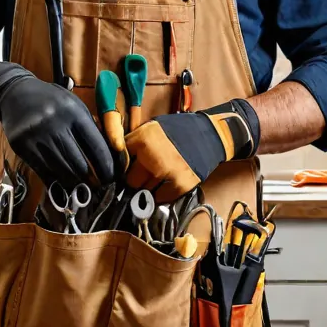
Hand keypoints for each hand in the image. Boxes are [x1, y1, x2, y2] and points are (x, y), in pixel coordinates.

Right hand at [0, 62, 113, 186]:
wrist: (14, 93)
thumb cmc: (51, 101)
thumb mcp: (74, 106)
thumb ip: (91, 128)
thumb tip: (109, 158)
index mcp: (74, 113)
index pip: (96, 147)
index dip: (107, 166)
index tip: (112, 176)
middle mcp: (55, 125)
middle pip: (80, 165)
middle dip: (92, 179)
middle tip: (97, 185)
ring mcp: (37, 137)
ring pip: (63, 172)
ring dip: (75, 183)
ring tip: (82, 185)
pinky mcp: (23, 147)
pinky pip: (45, 173)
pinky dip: (57, 181)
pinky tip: (64, 182)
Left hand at [124, 101, 257, 202]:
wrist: (209, 136)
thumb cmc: (178, 131)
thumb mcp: (152, 128)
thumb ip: (134, 142)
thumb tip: (117, 158)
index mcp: (142, 139)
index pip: (121, 162)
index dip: (124, 166)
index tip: (129, 167)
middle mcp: (152, 156)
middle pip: (131, 180)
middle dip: (137, 179)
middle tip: (145, 174)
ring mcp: (166, 172)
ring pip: (145, 191)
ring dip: (150, 187)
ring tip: (160, 177)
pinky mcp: (179, 185)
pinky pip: (160, 198)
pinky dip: (162, 194)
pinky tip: (168, 183)